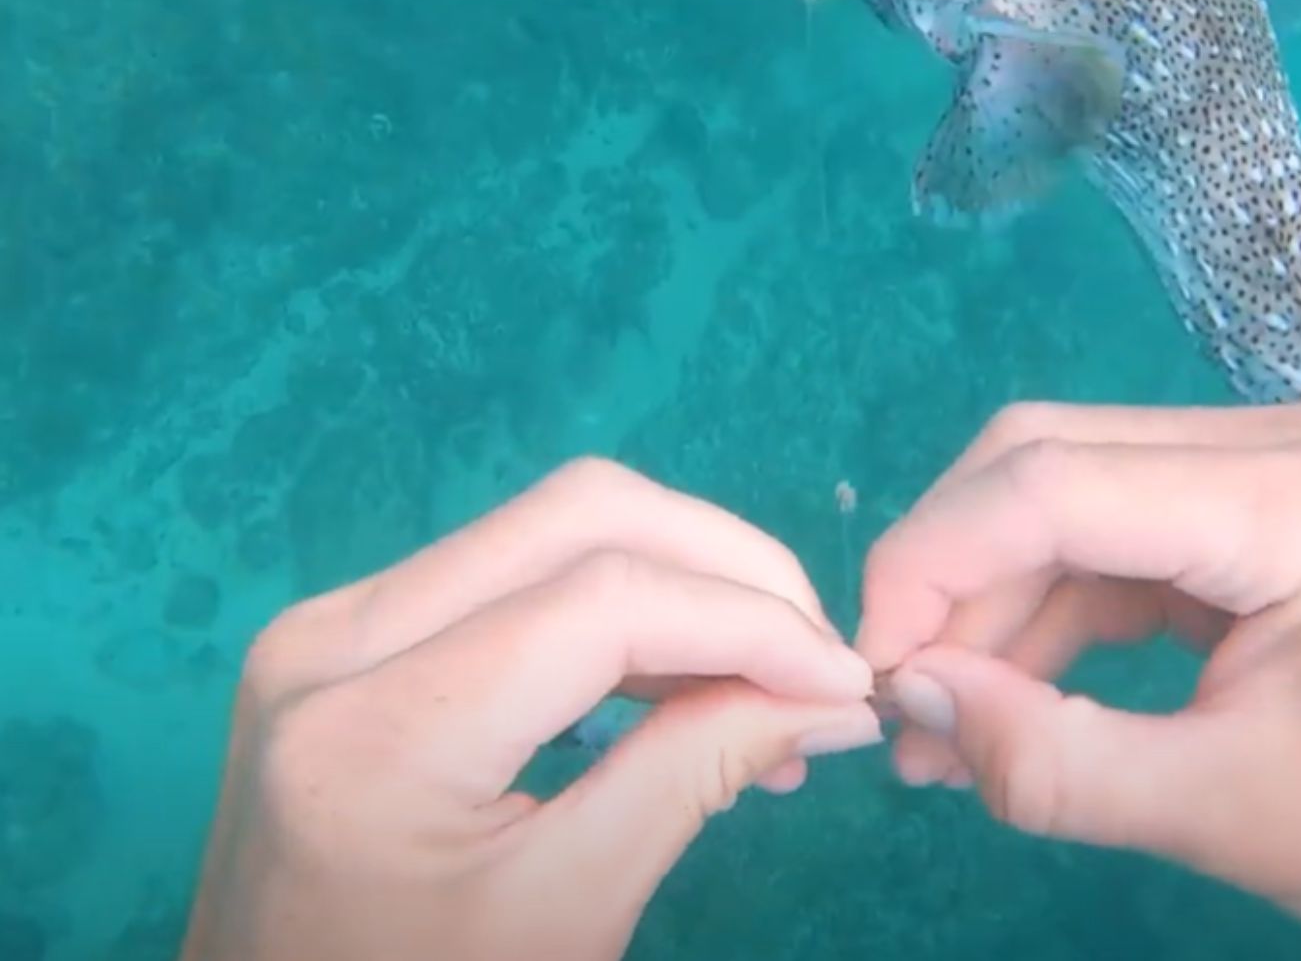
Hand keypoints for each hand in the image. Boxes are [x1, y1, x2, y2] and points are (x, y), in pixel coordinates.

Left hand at [180, 458, 880, 960]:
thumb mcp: (570, 911)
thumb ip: (699, 772)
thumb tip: (834, 696)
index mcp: (377, 730)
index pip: (604, 600)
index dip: (751, 622)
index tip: (845, 683)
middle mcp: (333, 637)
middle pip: (580, 516)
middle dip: (726, 566)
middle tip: (812, 656)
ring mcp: (328, 625)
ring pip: (548, 527)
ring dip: (678, 580)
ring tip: (763, 681)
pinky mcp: (346, 636)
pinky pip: (508, 573)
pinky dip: (614, 607)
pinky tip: (680, 678)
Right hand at [857, 401, 1300, 960]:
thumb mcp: (1224, 812)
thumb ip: (1049, 762)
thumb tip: (904, 704)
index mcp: (1293, 498)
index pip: (1052, 484)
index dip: (930, 566)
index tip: (866, 673)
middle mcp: (1275, 446)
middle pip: (1043, 463)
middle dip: (948, 578)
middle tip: (896, 701)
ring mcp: (1266, 473)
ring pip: (1063, 501)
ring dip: (987, 607)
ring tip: (939, 733)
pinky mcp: (1250, 520)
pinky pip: (1108, 545)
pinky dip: (1043, 618)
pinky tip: (1004, 700)